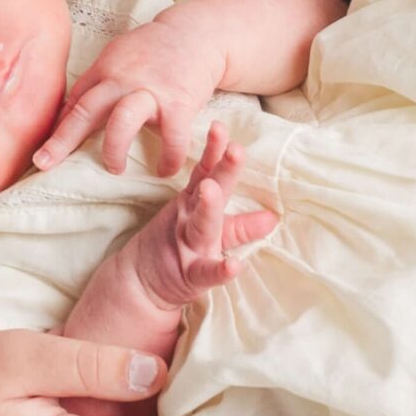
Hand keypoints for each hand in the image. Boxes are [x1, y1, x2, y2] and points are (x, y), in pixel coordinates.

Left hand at [35, 11, 223, 179]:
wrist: (196, 32)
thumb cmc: (153, 51)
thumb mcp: (118, 57)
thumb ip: (95, 83)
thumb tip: (65, 114)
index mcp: (105, 70)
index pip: (73, 102)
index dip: (54, 129)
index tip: (39, 155)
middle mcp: (122, 79)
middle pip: (86, 110)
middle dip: (62, 140)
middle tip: (44, 164)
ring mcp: (150, 91)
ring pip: (122, 120)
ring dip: (113, 149)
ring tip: (114, 168)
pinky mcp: (179, 102)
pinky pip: (172, 137)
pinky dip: (169, 158)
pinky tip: (164, 169)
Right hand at [135, 123, 279, 305]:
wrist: (142, 282)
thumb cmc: (181, 252)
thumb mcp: (208, 234)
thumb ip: (239, 226)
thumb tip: (273, 218)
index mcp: (198, 207)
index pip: (210, 175)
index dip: (217, 154)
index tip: (225, 132)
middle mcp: (194, 221)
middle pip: (210, 192)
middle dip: (225, 170)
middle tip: (235, 150)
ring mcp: (190, 246)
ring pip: (203, 224)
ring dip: (210, 206)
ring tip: (211, 189)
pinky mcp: (190, 275)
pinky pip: (206, 272)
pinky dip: (220, 270)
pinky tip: (234, 266)